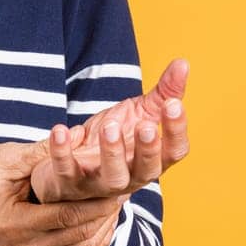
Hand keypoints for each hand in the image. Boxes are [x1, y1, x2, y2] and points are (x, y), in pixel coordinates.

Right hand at [0, 139, 133, 245]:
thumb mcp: (5, 158)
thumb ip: (41, 152)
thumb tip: (76, 135)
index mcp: (14, 222)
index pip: (66, 216)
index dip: (95, 202)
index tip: (118, 186)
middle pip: (77, 234)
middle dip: (104, 213)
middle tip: (126, 191)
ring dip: (100, 226)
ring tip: (117, 202)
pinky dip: (88, 236)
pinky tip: (100, 217)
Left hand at [31, 57, 191, 202]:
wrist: (72, 162)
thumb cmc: (112, 138)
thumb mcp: (139, 113)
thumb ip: (163, 93)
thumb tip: (183, 63)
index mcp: (152, 159)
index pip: (174, 152)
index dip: (176, 130)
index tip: (173, 104)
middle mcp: (131, 176)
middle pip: (147, 170)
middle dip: (147, 149)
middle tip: (145, 125)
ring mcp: (100, 182)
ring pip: (112, 176)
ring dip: (112, 152)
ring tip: (109, 126)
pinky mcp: (69, 182)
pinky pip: (66, 171)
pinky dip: (63, 152)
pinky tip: (62, 130)